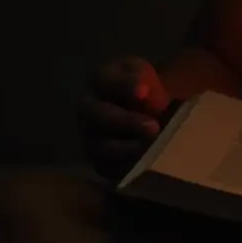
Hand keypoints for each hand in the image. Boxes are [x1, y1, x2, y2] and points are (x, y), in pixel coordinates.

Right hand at [77, 55, 171, 180]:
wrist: (152, 112)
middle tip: (153, 127)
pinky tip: (144, 162)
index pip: (102, 79)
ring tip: (151, 146)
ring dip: (126, 147)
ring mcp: (90, 136)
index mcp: (101, 81)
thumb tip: (143, 91)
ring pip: (98, 145)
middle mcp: (88, 109)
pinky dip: (125, 166)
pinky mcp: (99, 161)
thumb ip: (143, 77)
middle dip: (125, 121)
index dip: (121, 86)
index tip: (144, 92)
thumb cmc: (148, 88)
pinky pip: (105, 167)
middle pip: (96, 115)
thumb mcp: (148, 75)